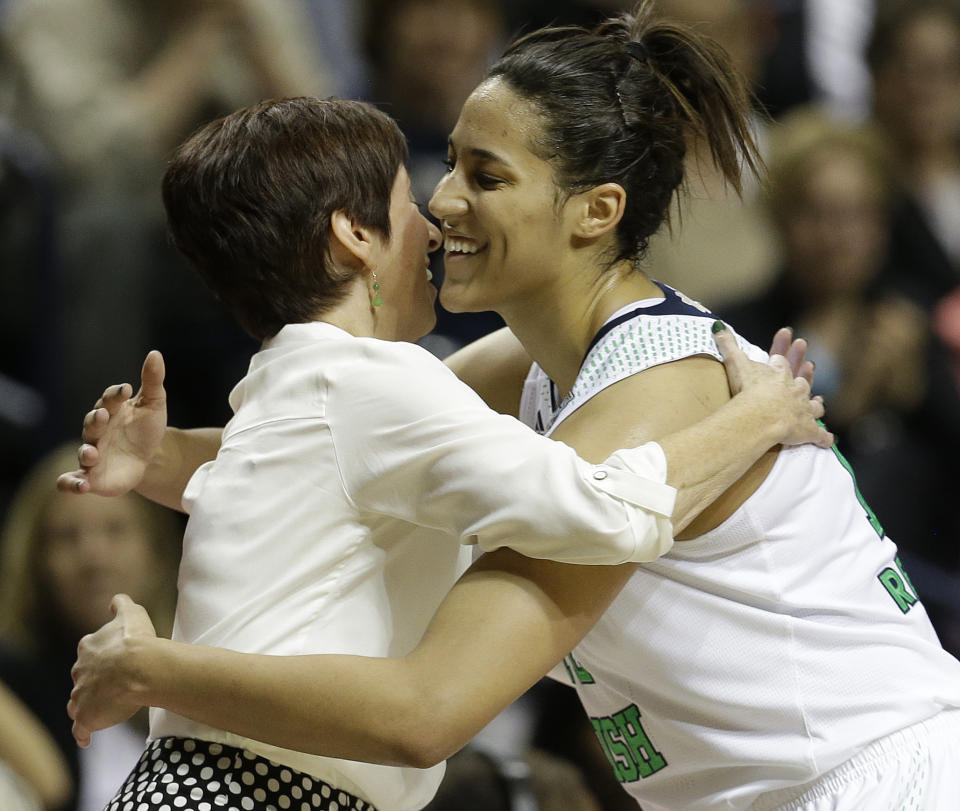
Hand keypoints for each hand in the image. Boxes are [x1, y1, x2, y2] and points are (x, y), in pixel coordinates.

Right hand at [57, 351, 167, 496]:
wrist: (149, 457)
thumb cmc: (147, 427)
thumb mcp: (154, 403)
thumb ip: (152, 380)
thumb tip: (155, 353)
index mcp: (111, 410)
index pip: (110, 399)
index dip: (115, 394)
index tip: (126, 389)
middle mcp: (97, 431)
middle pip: (92, 424)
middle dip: (96, 420)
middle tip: (103, 416)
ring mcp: (92, 454)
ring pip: (83, 452)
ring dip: (86, 453)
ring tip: (93, 454)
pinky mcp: (91, 477)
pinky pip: (72, 481)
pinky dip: (71, 484)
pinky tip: (81, 487)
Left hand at [68, 595, 156, 747]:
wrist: (139, 668)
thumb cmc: (137, 640)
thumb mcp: (132, 612)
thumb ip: (121, 604)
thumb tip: (116, 600)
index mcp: (88, 648)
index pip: (89, 653)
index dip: (102, 658)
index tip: (115, 661)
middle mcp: (79, 672)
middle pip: (82, 678)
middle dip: (93, 681)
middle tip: (113, 685)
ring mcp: (81, 695)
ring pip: (79, 702)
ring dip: (88, 705)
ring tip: (101, 709)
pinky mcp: (86, 716)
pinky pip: (80, 728)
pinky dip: (82, 733)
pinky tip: (86, 737)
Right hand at [714, 324, 832, 448]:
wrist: (763, 416)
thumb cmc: (749, 390)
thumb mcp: (737, 364)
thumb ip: (729, 346)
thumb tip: (718, 326)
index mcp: (779, 374)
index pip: (781, 361)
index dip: (783, 352)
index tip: (789, 339)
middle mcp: (796, 390)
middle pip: (802, 381)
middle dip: (805, 374)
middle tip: (810, 365)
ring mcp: (804, 410)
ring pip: (814, 405)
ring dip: (816, 404)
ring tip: (819, 401)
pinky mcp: (808, 430)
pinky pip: (819, 435)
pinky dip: (824, 438)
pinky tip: (827, 440)